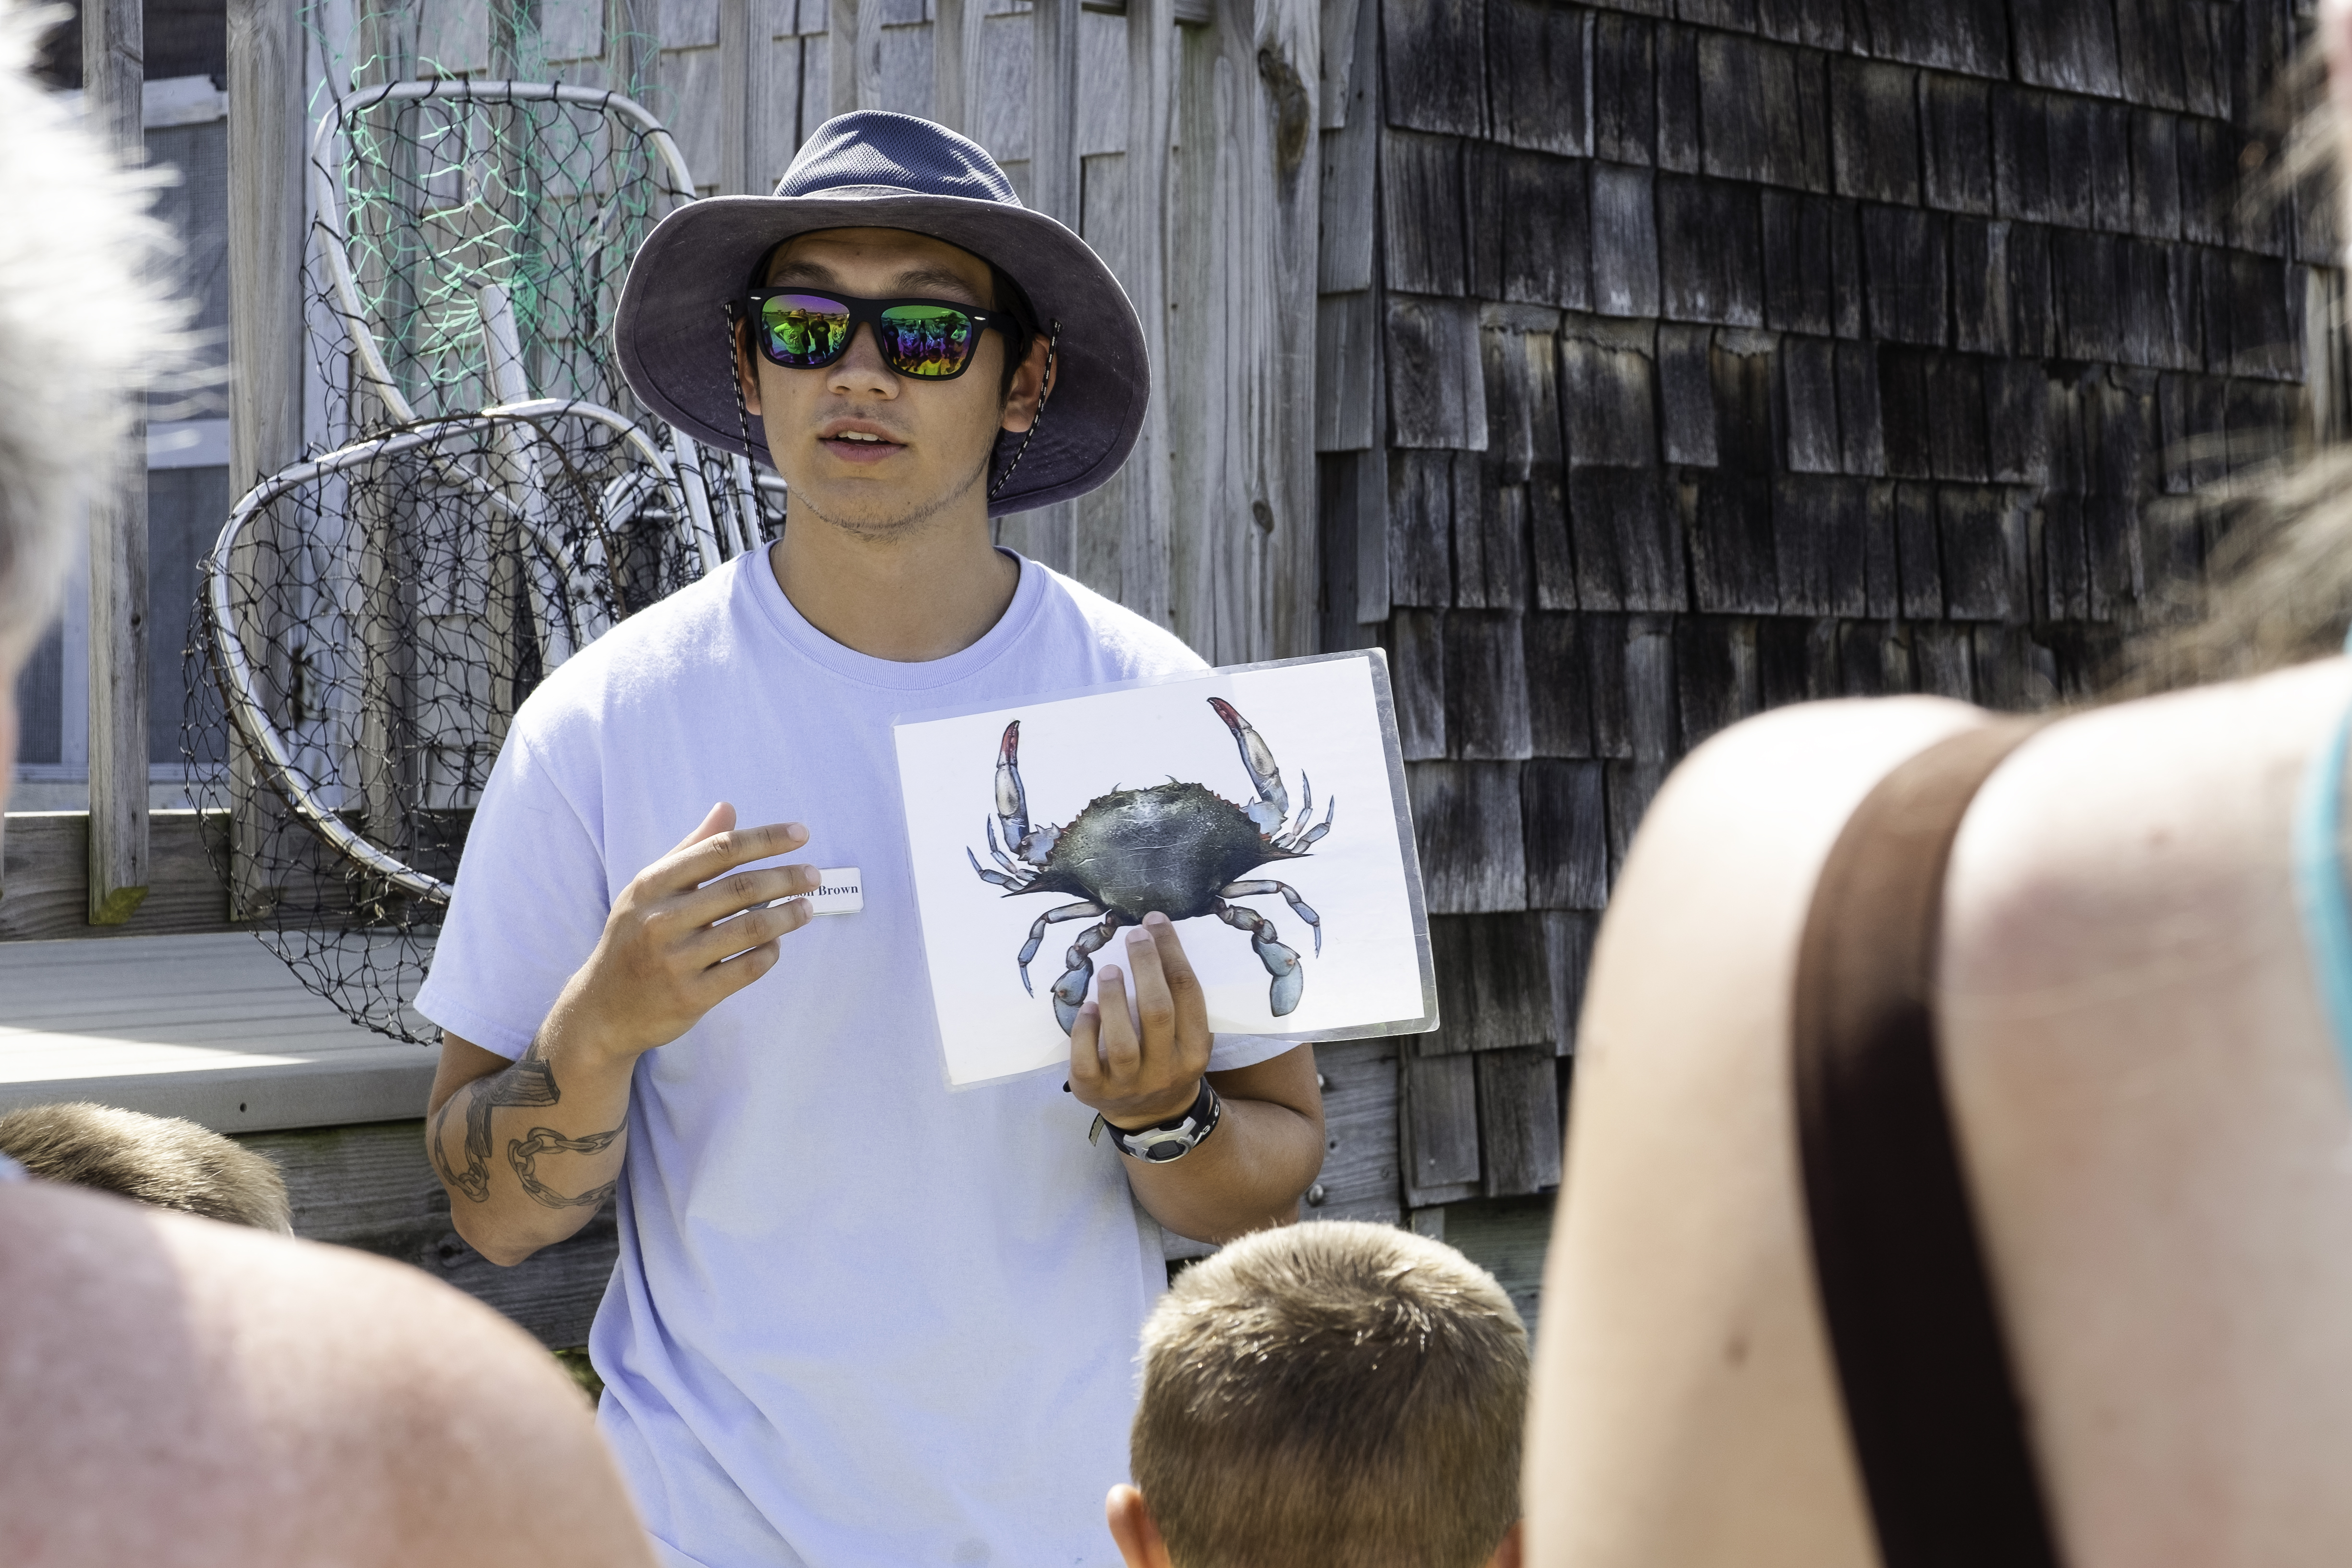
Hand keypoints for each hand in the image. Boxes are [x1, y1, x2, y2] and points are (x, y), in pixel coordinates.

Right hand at [549, 802, 819, 1066]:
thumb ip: (691, 850)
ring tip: (807, 908)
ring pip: (750, 929)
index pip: (719, 850)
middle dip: (786, 877)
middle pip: (740, 888)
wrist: (602, 1009)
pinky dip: (770, 953)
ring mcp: (675, 961)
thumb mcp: (649, 890)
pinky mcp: (691, 996)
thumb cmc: (635, 938)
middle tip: (814, 875)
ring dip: (787, 915)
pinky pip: (747, 969)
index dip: (765, 839)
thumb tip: (728, 808)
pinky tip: (777, 944)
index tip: (801, 834)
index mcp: (652, 885)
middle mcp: (661, 920)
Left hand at [1070, 913, 1212, 1130]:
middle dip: (1145, 965)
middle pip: (1157, 1011)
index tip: (1156, 922)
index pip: (1188, 993)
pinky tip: (1086, 1007)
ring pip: (1122, 1041)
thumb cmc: (1168, 1058)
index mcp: (1195, 1050)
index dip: (1172, 952)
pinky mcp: (1093, 1092)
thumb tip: (1154, 938)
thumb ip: (1176, 1000)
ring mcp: (1129, 1084)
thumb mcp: (1186, 1036)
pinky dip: (1084, 1030)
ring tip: (1109, 970)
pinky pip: (1086, 1060)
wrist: (1153, 1115)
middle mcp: (1166, 1069)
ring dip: (1113, 998)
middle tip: (1134, 935)